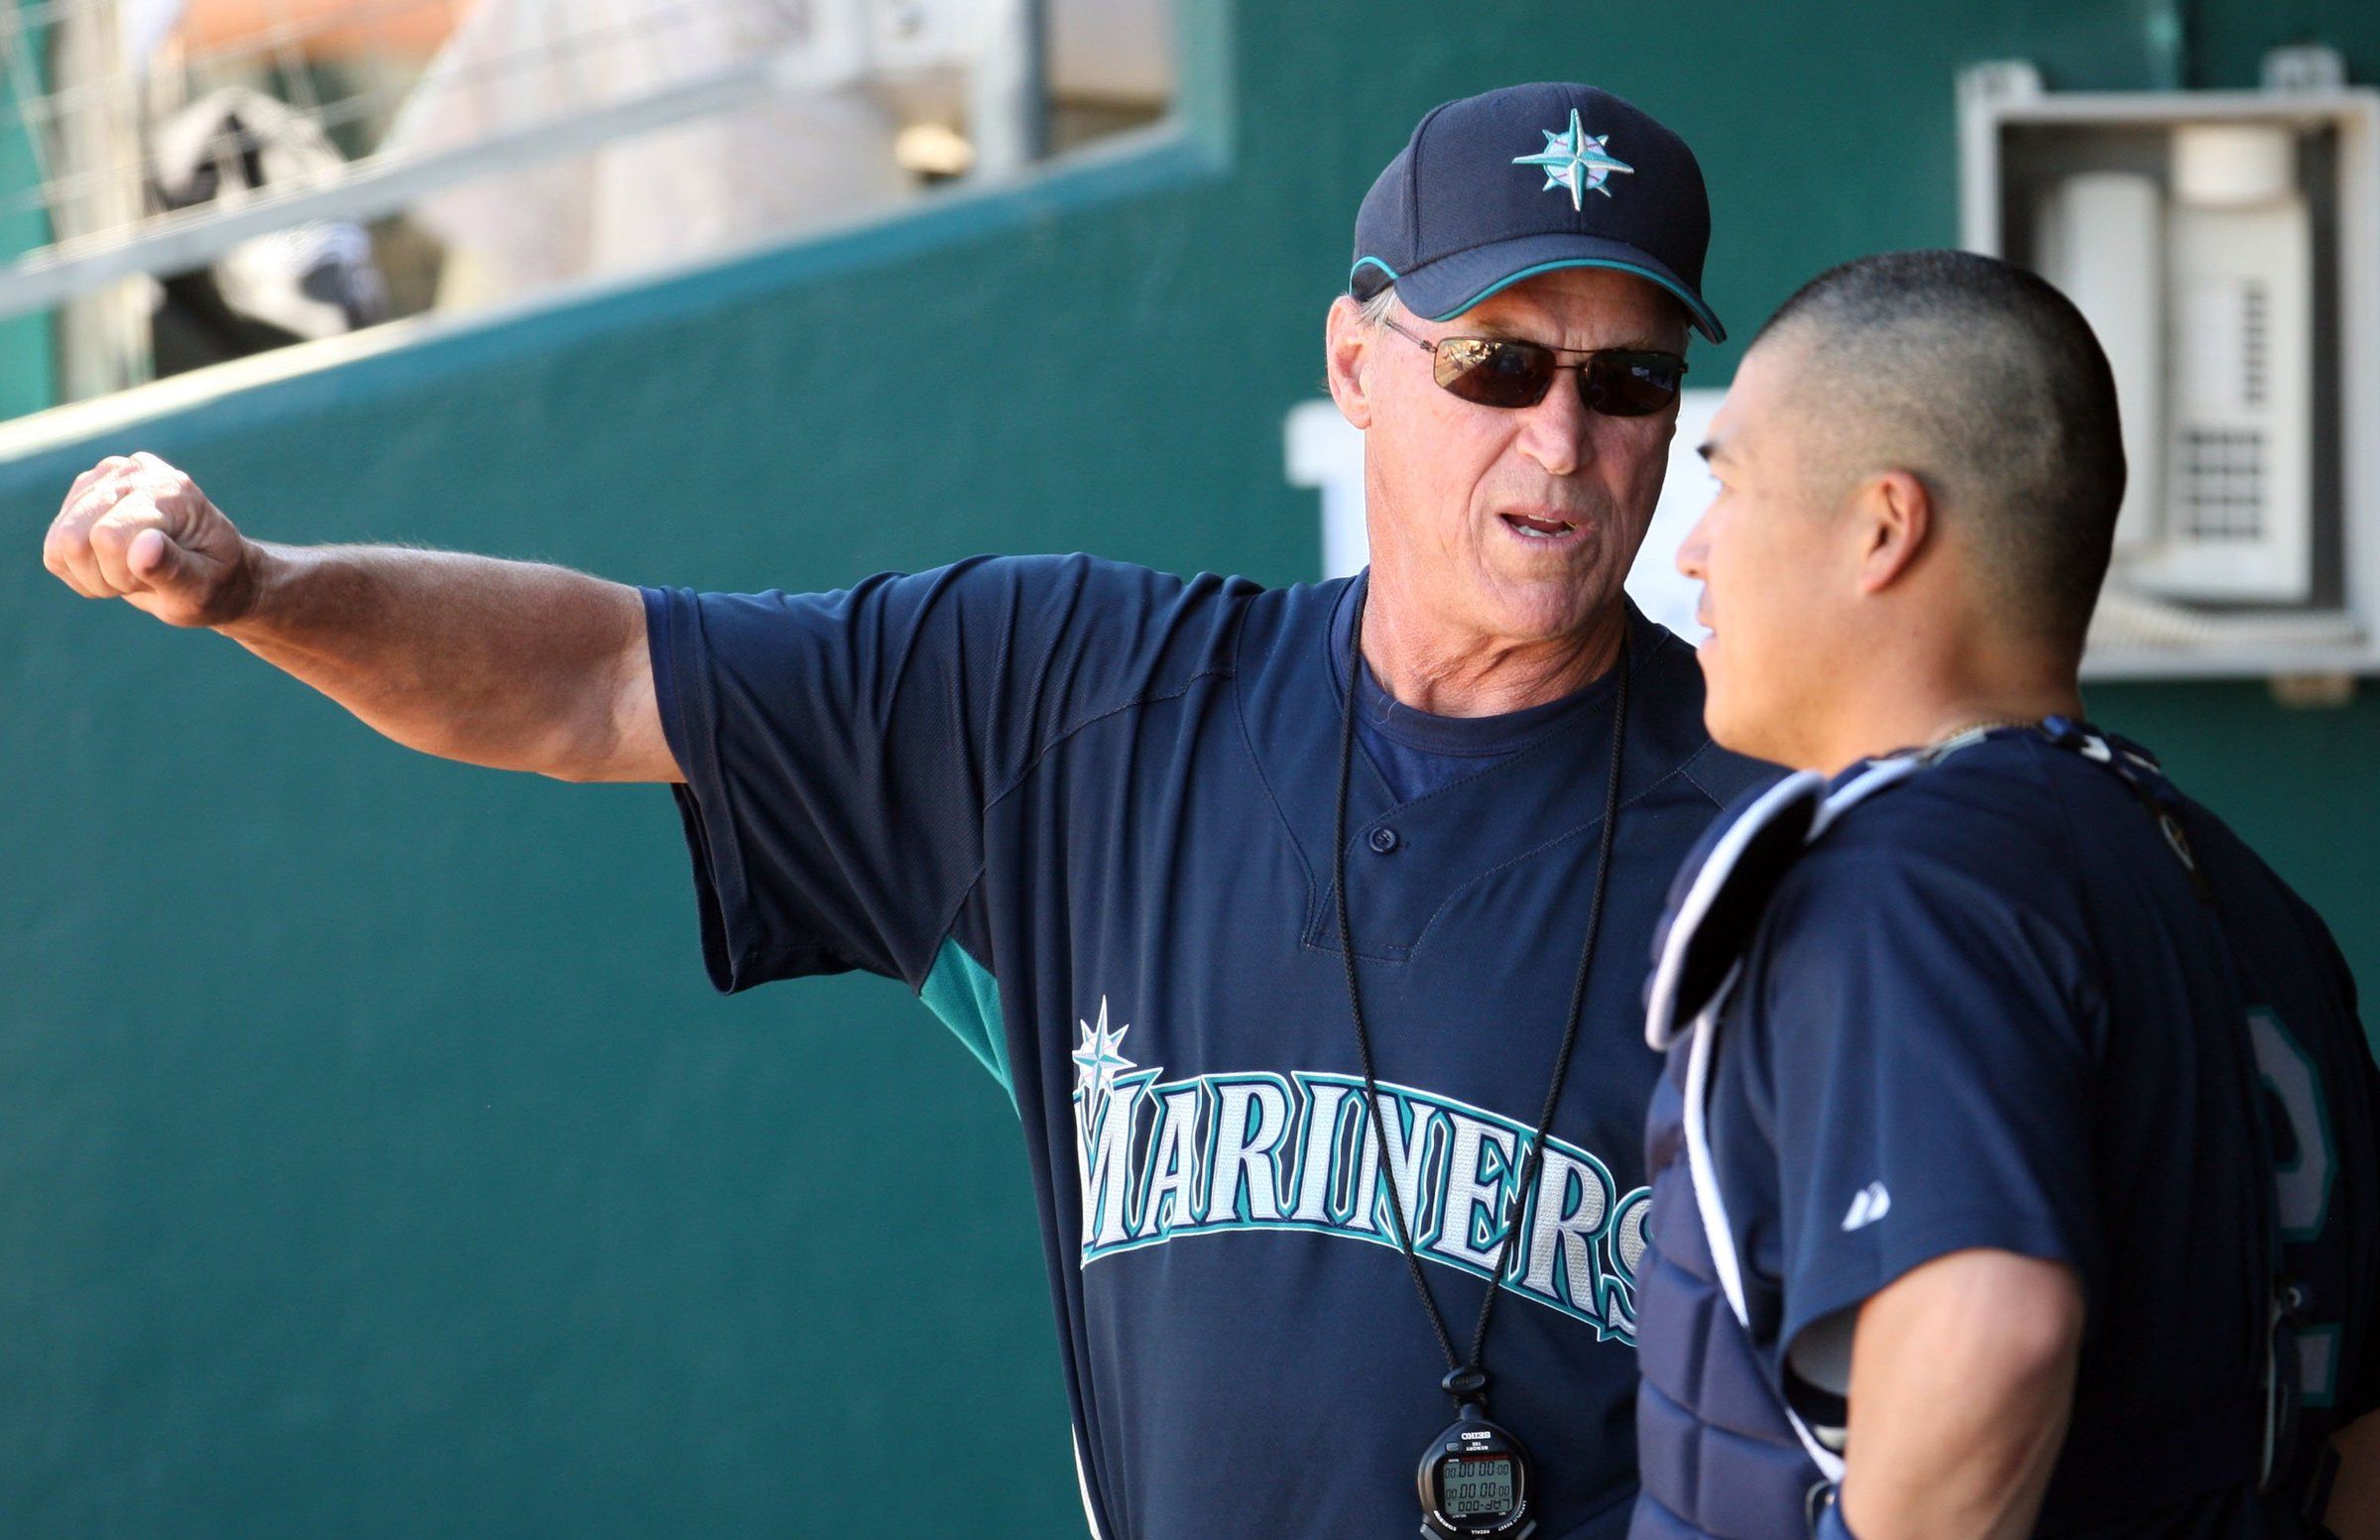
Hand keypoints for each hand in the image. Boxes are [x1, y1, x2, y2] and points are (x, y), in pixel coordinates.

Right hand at [43, 452, 259, 627]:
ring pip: (58, 544)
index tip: (163, 579)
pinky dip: (79, 571)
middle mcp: (134, 472)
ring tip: (132, 573)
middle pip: (73, 539)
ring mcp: (104, 478)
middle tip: (144, 579)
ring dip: (91, 575)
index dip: (124, 574)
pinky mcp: (83, 495)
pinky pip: (54, 549)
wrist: (212, 574)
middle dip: (105, 577)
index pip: (109, 537)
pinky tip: (112, 567)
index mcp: (170, 491)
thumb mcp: (203, 588)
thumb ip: (175, 569)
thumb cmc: (214, 584)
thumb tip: (143, 546)